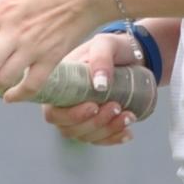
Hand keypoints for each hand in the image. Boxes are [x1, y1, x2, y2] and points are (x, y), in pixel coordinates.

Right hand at [42, 29, 142, 145]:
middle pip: (69, 129)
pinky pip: (100, 139)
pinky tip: (128, 132)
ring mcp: (79, 117)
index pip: (53, 112)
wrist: (130, 56)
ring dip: (107, 131)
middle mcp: (64, 104)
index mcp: (60, 86)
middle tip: (117, 106)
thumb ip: (101, 57)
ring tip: (129, 116)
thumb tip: (100, 84)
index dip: (70, 116)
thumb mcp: (106, 43)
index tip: (93, 106)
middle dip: (95, 123)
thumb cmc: (111, 47)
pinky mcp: (95, 124)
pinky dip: (114, 138)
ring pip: (86, 136)